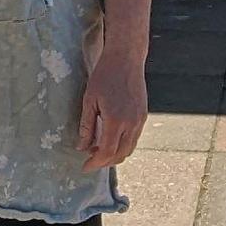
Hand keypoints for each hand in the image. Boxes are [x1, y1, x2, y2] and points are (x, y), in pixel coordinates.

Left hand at [77, 46, 147, 170]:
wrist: (126, 58)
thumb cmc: (104, 76)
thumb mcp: (89, 100)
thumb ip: (86, 126)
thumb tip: (82, 147)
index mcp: (115, 120)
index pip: (106, 152)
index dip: (95, 163)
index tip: (85, 166)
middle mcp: (131, 123)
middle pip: (120, 154)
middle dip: (105, 162)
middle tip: (90, 159)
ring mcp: (140, 120)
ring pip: (129, 148)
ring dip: (114, 154)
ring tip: (98, 149)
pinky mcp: (144, 115)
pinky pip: (134, 138)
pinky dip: (122, 144)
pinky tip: (110, 138)